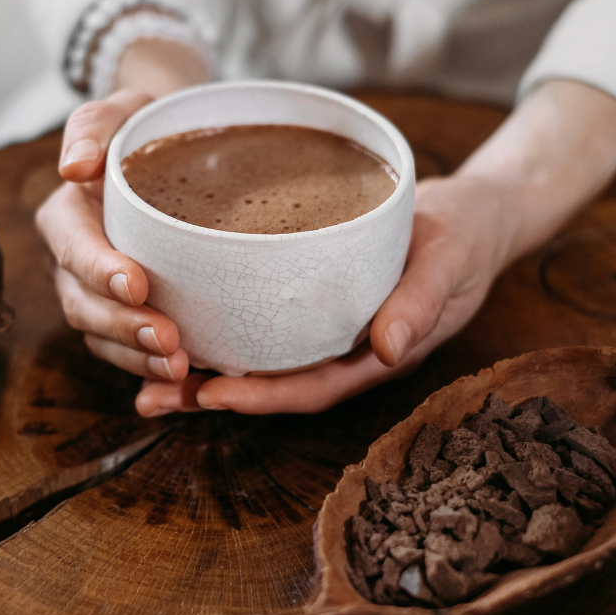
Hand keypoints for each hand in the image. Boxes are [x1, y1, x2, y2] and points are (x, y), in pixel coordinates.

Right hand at [36, 89, 191, 383]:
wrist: (176, 157)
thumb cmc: (149, 130)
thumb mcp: (124, 111)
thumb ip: (94, 127)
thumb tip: (72, 167)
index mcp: (67, 218)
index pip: (73, 247)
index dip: (99, 270)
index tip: (137, 283)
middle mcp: (75, 264)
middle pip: (84, 305)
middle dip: (123, 327)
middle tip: (168, 341)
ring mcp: (98, 297)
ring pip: (103, 338)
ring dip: (137, 357)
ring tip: (179, 367)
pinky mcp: (126, 318)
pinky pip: (129, 354)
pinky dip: (150, 371)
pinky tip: (184, 381)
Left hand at [135, 175, 509, 414]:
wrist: (472, 217)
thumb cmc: (464, 239)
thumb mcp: (449, 262)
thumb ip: (421, 302)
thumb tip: (390, 348)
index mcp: (374, 354)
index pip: (312, 388)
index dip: (263, 396)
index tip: (212, 393)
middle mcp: (342, 351)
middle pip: (271, 384)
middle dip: (211, 396)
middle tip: (150, 397)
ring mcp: (325, 330)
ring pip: (258, 360)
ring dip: (202, 371)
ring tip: (144, 376)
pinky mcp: (311, 301)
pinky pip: (261, 324)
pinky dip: (221, 329)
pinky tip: (178, 321)